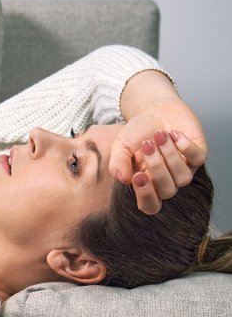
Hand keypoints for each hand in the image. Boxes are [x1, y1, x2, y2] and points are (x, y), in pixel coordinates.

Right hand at [109, 71, 206, 214]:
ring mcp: (184, 169)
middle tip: (146, 145)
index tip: (138, 176)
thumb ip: (117, 163)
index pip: (150, 205)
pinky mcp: (198, 155)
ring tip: (159, 136)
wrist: (154, 110)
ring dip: (170, 156)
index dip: (146, 196)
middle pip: (168, 191)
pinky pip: (197, 159)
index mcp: (147, 184)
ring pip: (184, 177)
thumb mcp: (120, 146)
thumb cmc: (137, 132)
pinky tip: (173, 134)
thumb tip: (123, 179)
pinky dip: (185, 146)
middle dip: (157, 168)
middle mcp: (167, 181)